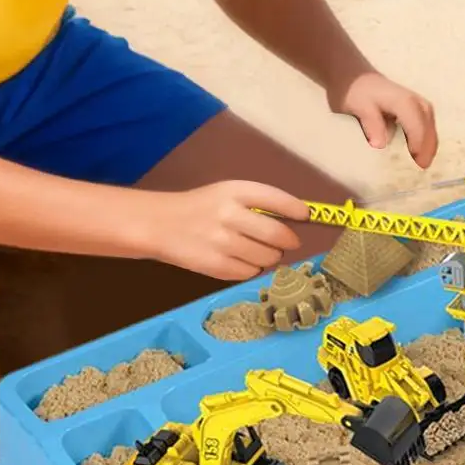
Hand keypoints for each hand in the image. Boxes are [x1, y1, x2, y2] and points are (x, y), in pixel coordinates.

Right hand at [147, 180, 309, 282]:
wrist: (159, 224)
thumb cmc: (200, 208)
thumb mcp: (225, 193)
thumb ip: (256, 204)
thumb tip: (294, 222)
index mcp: (234, 191)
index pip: (276, 199)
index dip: (295, 209)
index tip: (305, 216)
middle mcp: (230, 215)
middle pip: (277, 234)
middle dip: (288, 241)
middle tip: (285, 243)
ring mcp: (223, 243)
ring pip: (267, 257)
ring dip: (271, 257)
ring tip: (259, 251)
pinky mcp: (216, 266)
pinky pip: (250, 272)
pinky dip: (252, 269)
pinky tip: (242, 260)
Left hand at [330, 71, 438, 167]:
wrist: (352, 77)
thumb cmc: (355, 93)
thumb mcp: (359, 107)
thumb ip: (371, 123)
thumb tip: (381, 145)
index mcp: (403, 102)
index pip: (417, 126)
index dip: (418, 145)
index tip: (416, 164)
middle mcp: (414, 101)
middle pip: (428, 127)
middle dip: (428, 148)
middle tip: (423, 169)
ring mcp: (417, 102)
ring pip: (430, 125)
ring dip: (429, 144)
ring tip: (424, 162)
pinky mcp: (414, 107)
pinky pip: (426, 123)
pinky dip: (426, 138)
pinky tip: (420, 151)